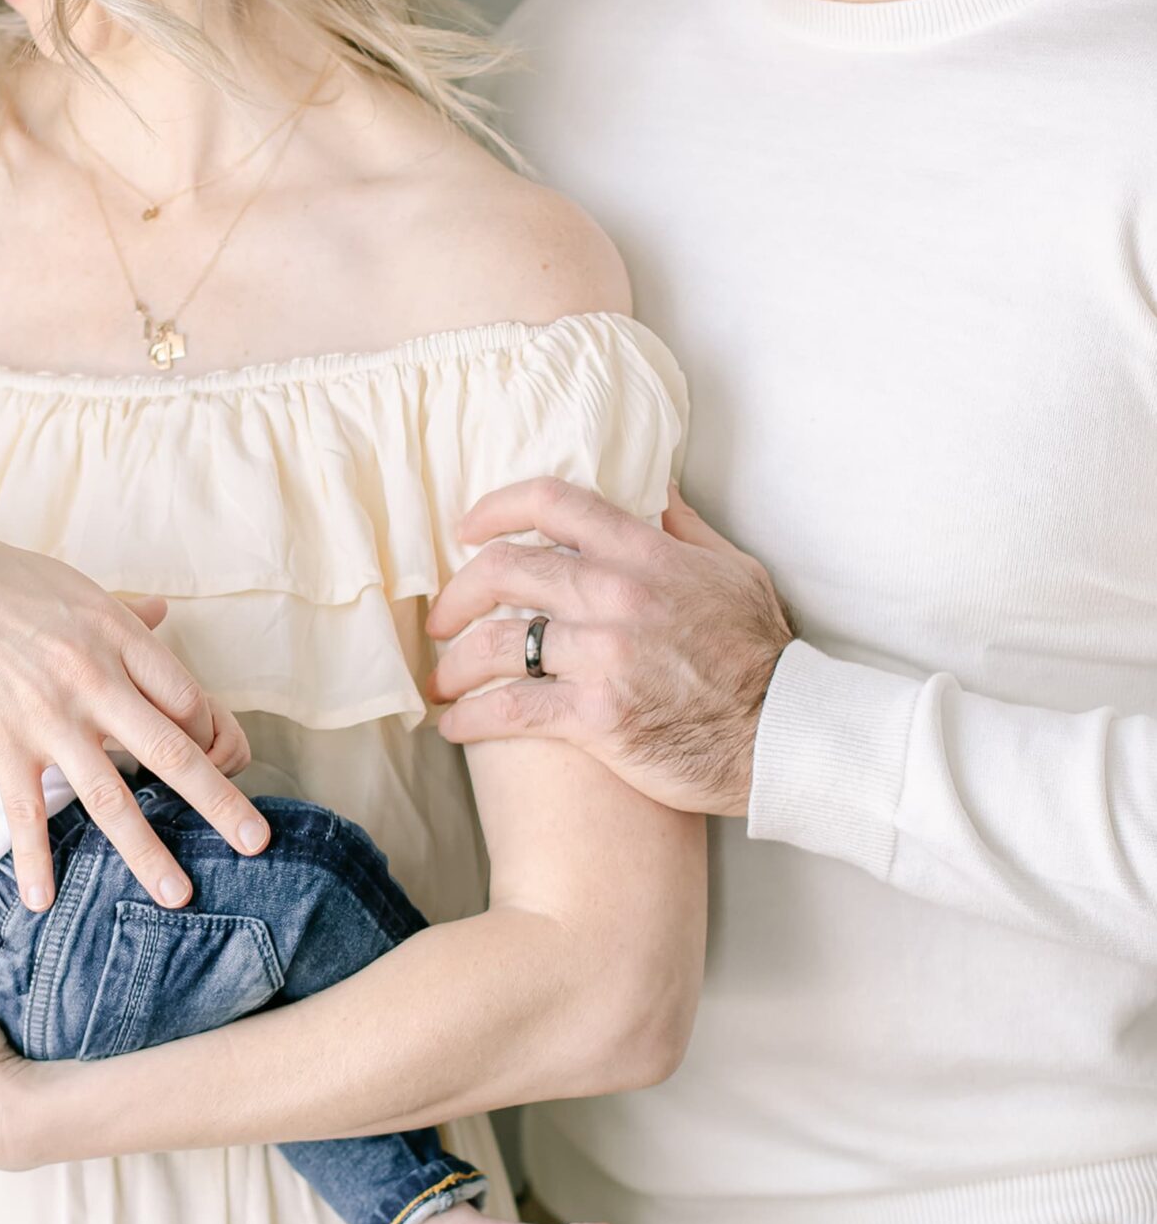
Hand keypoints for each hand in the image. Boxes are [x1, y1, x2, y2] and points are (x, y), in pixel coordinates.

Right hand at [0, 506, 261, 911]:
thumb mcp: (67, 586)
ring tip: (179, 895)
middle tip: (255, 844)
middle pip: (171, 751)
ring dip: (146, 852)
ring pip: (110, 795)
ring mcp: (47, 713)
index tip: (223, 761)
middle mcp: (93, 678)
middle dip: (219, 803)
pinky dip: (35, 861)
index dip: (212, 735)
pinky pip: (25, 812)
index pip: (186, 698)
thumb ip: (119, 609)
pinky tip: (43, 901)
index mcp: (116, 635)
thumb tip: (163, 610)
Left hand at [425, 478, 793, 816]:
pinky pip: (511, 708)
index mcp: (644, 554)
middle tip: (441, 618)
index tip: (467, 529)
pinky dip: (471, 718)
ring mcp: (604, 655)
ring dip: (454, 663)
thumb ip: (684, 530)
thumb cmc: (761, 655)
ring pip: (497, 642)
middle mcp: (616, 595)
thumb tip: (655, 490)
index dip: (494, 507)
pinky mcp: (597, 715)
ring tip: (442, 681)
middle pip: (504, 570)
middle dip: (457, 593)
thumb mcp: (734, 570)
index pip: (552, 502)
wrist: (782, 734)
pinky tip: (455, 726)